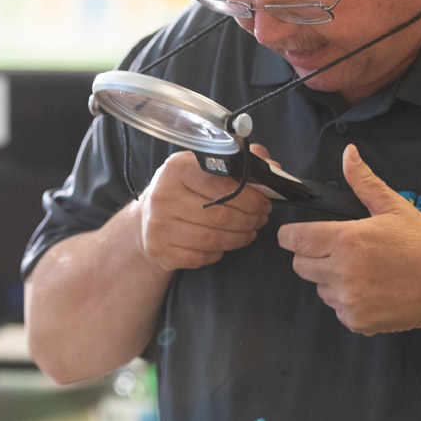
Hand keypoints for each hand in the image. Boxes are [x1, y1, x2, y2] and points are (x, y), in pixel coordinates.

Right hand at [133, 145, 274, 270]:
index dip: (251, 197)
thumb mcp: (206, 168)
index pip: (222, 184)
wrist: (148, 218)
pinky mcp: (159, 250)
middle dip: (249, 219)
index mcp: (177, 168)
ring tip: (249, 231)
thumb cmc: (186, 189)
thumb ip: (240, 163)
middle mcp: (163, 195)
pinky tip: (224, 243)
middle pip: (220, 215)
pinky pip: (201, 256)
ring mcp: (158, 225)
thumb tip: (272, 166)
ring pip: (212, 238)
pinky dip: (219, 252)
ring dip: (239, 237)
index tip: (264, 202)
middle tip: (260, 219)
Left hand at [277, 144, 420, 334]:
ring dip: (330, 279)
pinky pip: (337, 308)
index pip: (294, 240)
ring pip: (318, 287)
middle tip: (337, 250)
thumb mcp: (394, 207)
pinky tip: (370, 289)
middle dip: (311, 256)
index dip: (291, 236)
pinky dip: (347, 300)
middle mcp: (344, 272)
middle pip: (300, 265)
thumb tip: (348, 154)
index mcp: (348, 240)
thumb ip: (364, 182)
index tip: (295, 235)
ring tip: (361, 270)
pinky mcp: (357, 321)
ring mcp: (349, 299)